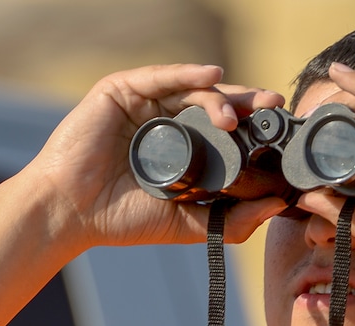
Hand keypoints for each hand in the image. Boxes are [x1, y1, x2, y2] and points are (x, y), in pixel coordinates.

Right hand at [24, 64, 287, 254]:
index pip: (226, 132)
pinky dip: (186, 74)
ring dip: (219, 98)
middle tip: (274, 107)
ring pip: (192, 91)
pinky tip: (212, 75)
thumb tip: (280, 206)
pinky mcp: (121, 91)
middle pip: (215, 106)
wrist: (72, 214)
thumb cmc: (124, 219)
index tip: (282, 132)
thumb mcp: (188, 223)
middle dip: (247, 105)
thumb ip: (232, 221)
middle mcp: (168, 123)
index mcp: (184, 149)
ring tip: (236, 116)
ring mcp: (145, 105)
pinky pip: (160, 77)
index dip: (254, 129)